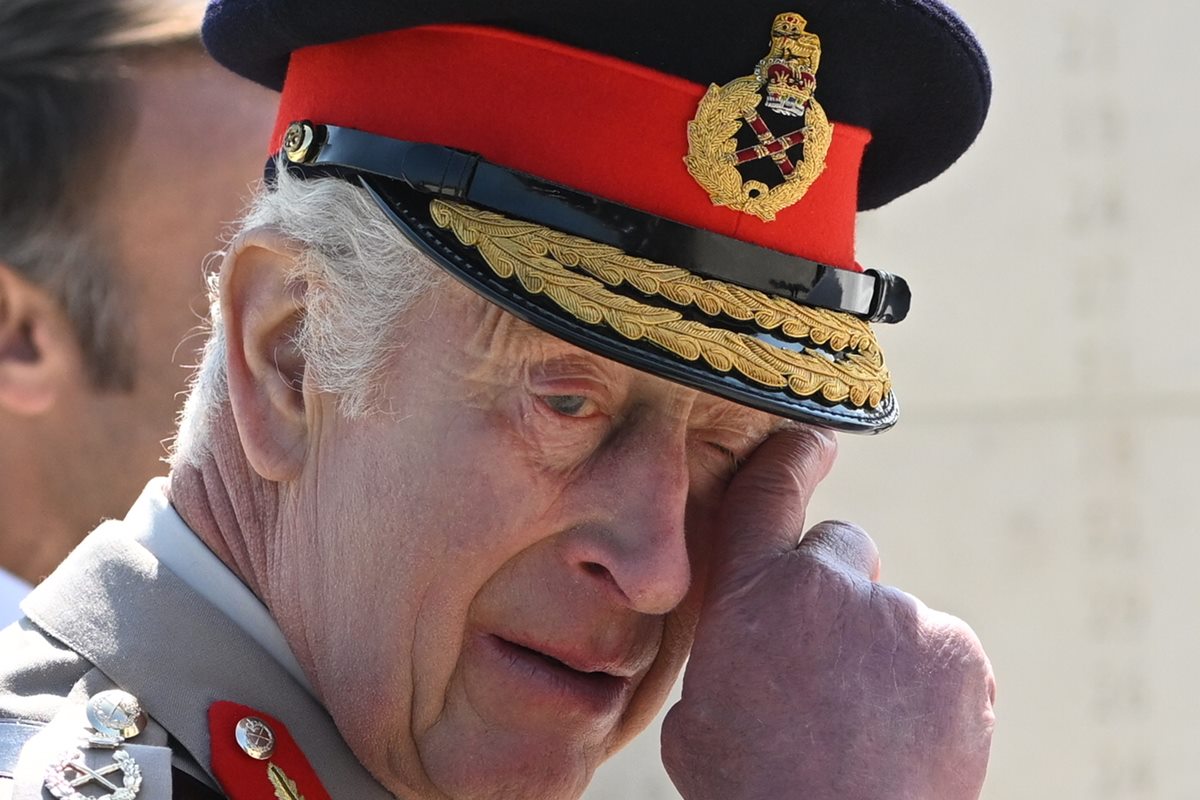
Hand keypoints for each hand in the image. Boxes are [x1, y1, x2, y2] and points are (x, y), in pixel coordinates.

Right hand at [661, 426, 994, 799]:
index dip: (787, 460)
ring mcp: (905, 617)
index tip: (809, 439)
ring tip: (864, 723)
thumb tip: (751, 646)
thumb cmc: (751, 791)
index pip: (767, 495)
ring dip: (880, 649)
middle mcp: (834, 586)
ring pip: (892, 613)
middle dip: (833, 592)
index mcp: (754, 593)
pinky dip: (927, 683)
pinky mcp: (959, 655)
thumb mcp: (698, 716)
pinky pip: (939, 650)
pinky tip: (903, 734)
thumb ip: (728, 652)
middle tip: (825, 664)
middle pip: (842, 551)